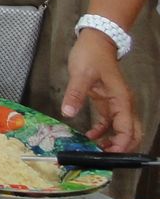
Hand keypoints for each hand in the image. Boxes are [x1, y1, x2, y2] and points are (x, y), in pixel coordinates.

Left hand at [63, 29, 140, 150]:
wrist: (95, 41)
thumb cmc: (91, 55)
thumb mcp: (80, 74)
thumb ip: (75, 94)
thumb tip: (68, 113)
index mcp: (121, 100)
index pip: (127, 128)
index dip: (121, 144)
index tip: (109, 155)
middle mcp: (123, 104)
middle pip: (130, 132)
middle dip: (121, 147)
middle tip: (103, 157)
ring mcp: (116, 104)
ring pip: (121, 129)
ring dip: (112, 141)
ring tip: (96, 151)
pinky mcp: (107, 101)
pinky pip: (109, 122)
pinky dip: (102, 131)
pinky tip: (90, 136)